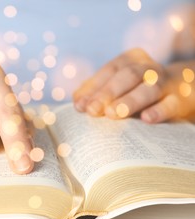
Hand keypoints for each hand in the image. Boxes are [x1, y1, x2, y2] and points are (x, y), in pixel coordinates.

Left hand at [73, 48, 194, 122]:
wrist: (181, 91)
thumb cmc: (138, 89)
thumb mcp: (119, 86)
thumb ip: (98, 91)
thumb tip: (78, 101)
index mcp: (131, 60)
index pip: (110, 70)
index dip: (93, 87)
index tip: (79, 105)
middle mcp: (149, 68)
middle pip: (127, 76)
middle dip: (107, 93)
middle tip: (92, 110)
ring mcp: (166, 83)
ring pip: (148, 89)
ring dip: (129, 101)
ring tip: (113, 114)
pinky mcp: (181, 100)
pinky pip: (171, 104)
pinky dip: (159, 111)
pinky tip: (146, 119)